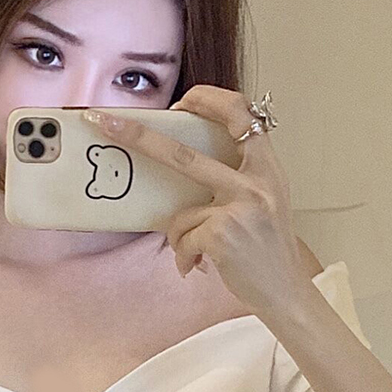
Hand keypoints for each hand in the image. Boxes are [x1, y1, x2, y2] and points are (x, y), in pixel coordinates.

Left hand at [82, 85, 306, 318]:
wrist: (286, 292)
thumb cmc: (268, 250)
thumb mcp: (264, 201)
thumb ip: (236, 178)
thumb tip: (182, 162)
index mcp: (267, 167)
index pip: (240, 114)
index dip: (208, 100)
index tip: (181, 101)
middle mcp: (255, 182)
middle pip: (183, 153)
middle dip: (138, 137)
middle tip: (105, 122)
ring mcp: (239, 207)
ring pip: (179, 212)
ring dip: (180, 236)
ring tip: (198, 251)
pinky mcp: (222, 234)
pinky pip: (181, 239)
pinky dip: (184, 256)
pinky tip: (200, 265)